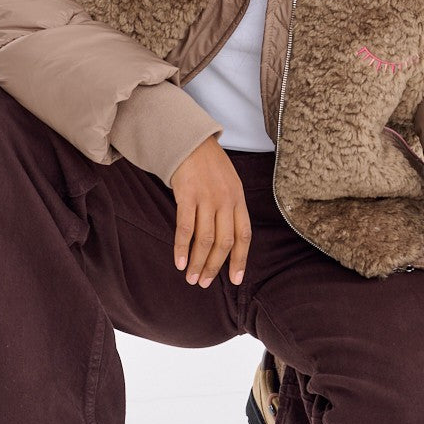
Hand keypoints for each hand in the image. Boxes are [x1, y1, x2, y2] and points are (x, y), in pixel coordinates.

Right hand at [168, 136, 251, 288]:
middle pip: (224, 242)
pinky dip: (182, 247)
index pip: (244, 235)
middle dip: (215, 267)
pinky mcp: (187, 195)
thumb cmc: (209, 165)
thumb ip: (230, 208)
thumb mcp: (229, 184)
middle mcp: (226, 200)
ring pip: (205, 239)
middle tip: (204, 283)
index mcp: (238, 199)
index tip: (235, 280)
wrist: (190, 140)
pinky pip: (185, 228)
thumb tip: (226, 240)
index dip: (240, 259)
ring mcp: (207, 198)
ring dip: (198, 262)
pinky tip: (179, 262)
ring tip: (191, 278)